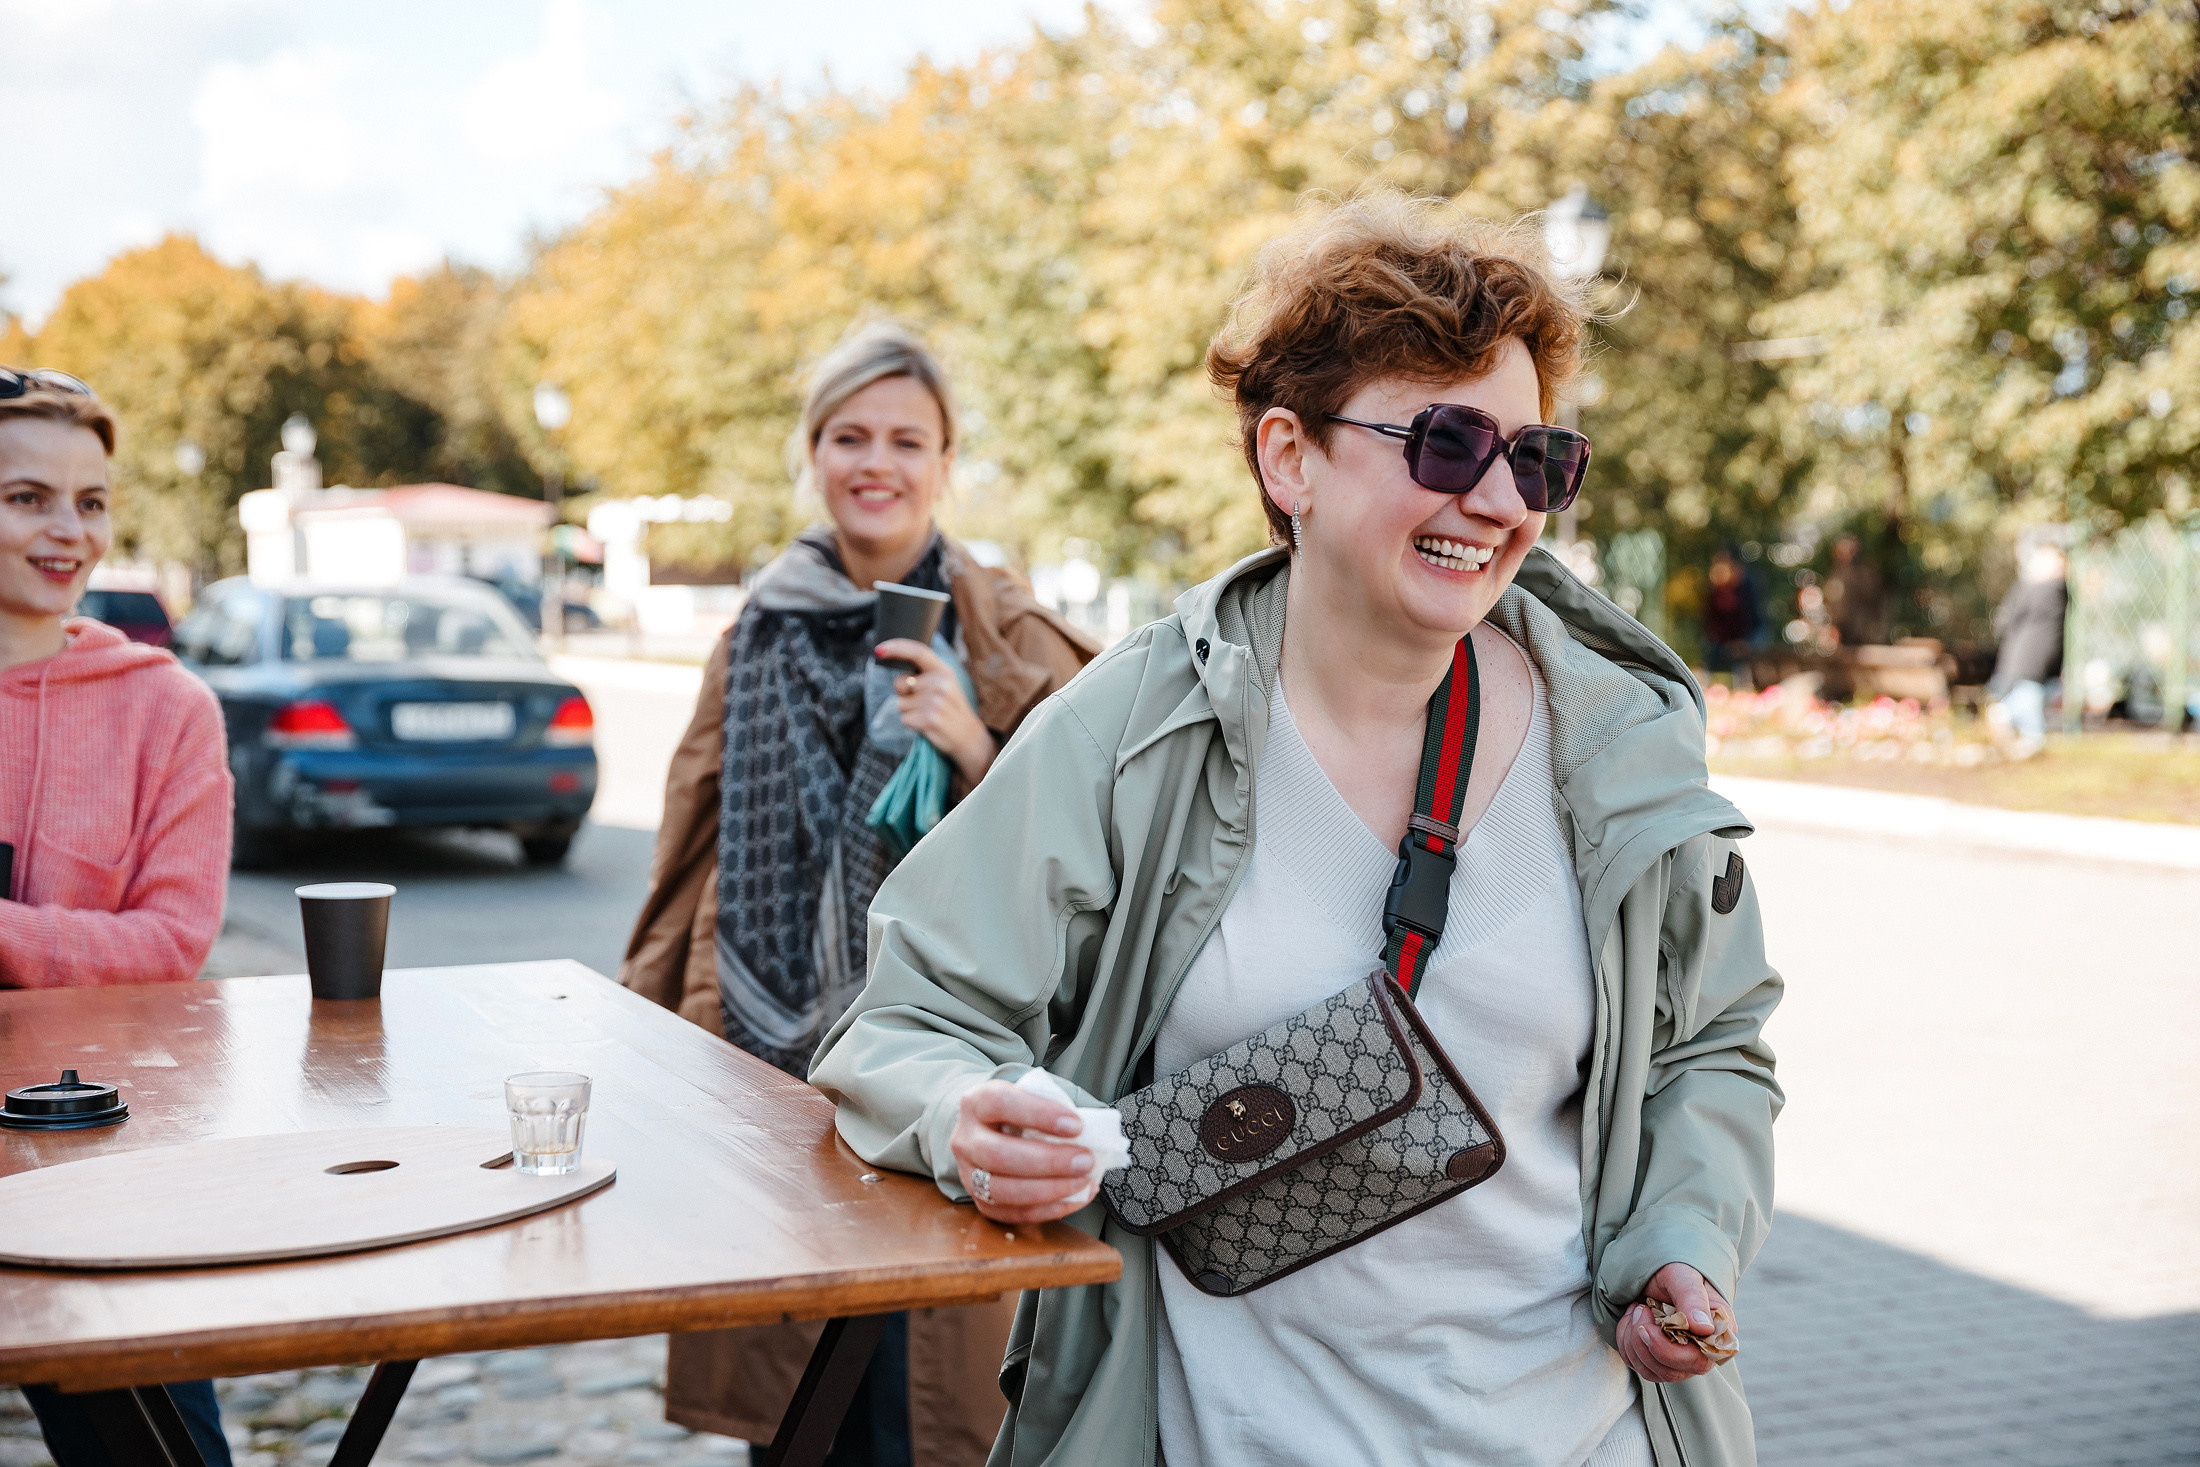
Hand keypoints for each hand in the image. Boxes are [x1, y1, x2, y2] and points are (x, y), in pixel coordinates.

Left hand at [876, 639, 994, 786]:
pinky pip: (904, 718)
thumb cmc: (950, 709)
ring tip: (929, 714)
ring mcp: (935, 702)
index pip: (918, 652)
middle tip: (924, 702)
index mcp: (944, 671)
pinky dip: (912, 723)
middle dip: (904, 693)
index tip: (879, 650)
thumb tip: (898, 679)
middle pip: (901, 682)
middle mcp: (940, 683)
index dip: (897, 647)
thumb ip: (923, 676)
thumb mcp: (944, 685)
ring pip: (900, 703)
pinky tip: (928, 725)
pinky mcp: (929, 719)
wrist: (969, 737)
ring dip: (910, 711)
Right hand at [948, 1079, 1095, 1224]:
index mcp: (977, 1103)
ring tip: (1084, 1181)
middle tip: (1085, 1160)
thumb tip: (1096, 1132)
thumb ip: (1055, 1108)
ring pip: (1002, 1190)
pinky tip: (1077, 1197)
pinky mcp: (981, 1202)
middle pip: (998, 1154)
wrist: (990, 1128)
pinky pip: (1013, 1214)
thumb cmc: (1019, 1111)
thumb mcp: (1031, 1097)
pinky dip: (1049, 1209)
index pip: (1002, 1104)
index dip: (1039, 1114)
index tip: (1076, 1125)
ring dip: (1049, 1190)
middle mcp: (965, 1139)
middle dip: (1048, 1161)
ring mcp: (968, 1174)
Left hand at [1616, 1263, 1733, 1382]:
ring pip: (1652, 1372)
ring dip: (1633, 1341)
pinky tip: (1632, 1320)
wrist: (1657, 1271)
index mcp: (1718, 1332)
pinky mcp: (1661, 1361)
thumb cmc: (1675, 1270)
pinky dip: (1626, 1343)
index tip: (1650, 1323)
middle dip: (1644, 1342)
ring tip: (1637, 1310)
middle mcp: (1703, 1352)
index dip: (1668, 1349)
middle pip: (1673, 1372)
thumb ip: (1692, 1298)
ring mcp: (1681, 1360)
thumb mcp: (1682, 1276)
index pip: (1699, 1360)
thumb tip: (1704, 1328)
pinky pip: (1638, 1366)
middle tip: (1640, 1309)